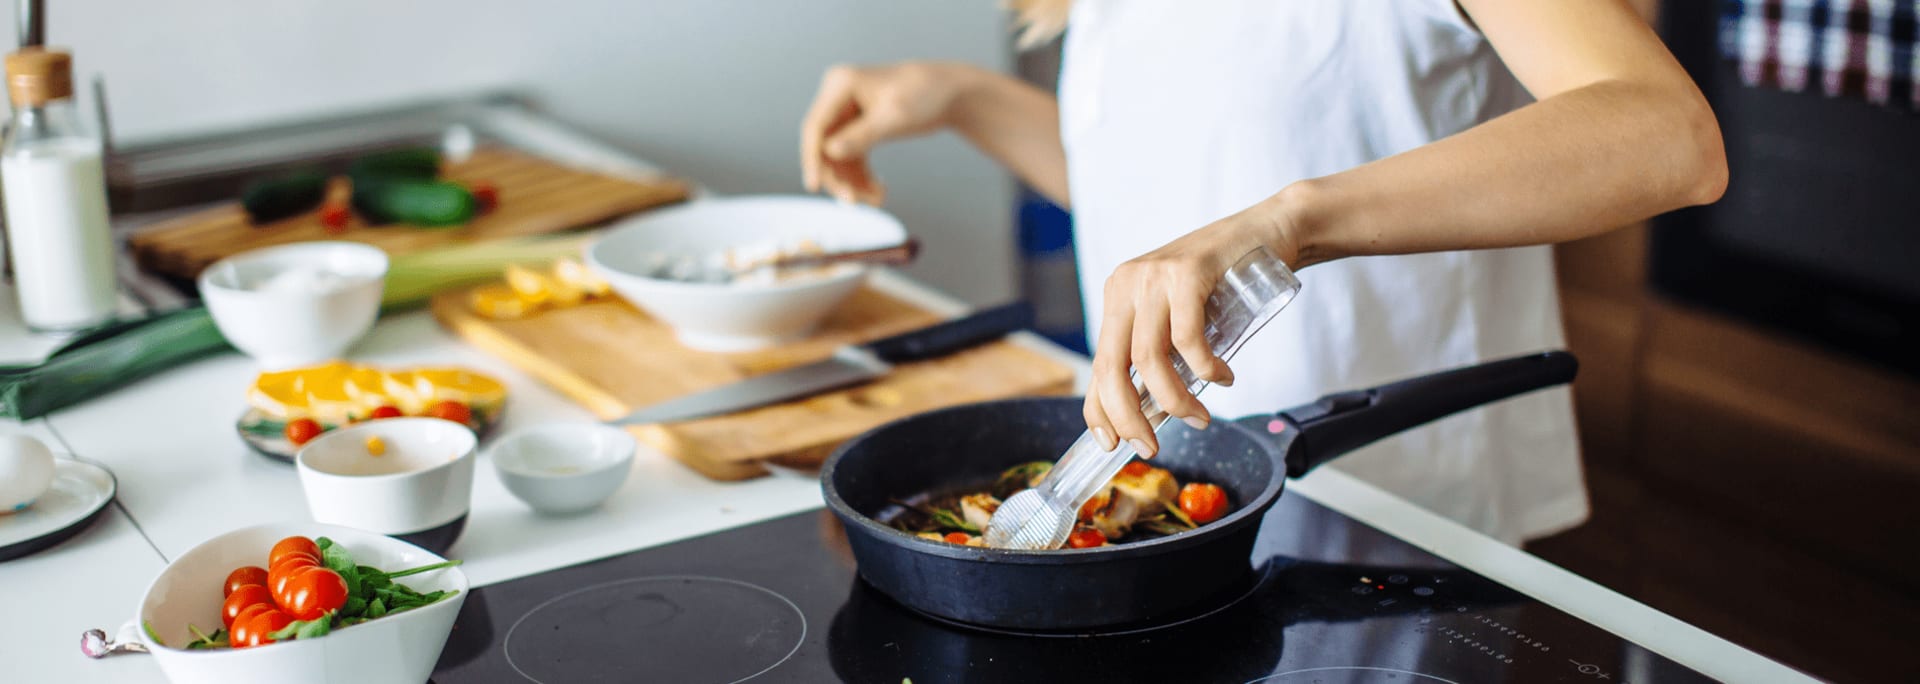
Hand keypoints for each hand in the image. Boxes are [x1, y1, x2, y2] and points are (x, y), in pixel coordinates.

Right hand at [800, 62, 980, 204]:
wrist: (950, 93)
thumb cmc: (925, 95)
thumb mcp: (895, 117)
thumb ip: (862, 136)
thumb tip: (829, 152)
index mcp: (841, 84)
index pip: (816, 126)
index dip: (812, 158)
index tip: (814, 186)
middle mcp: (838, 96)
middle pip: (823, 145)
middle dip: (838, 176)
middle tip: (853, 202)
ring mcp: (847, 112)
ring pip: (837, 157)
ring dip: (852, 182)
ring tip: (876, 200)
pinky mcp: (858, 127)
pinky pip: (852, 158)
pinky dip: (862, 177)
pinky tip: (878, 192)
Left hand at [1083, 198, 1304, 457]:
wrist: (1268, 229)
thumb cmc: (1226, 281)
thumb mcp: (1180, 315)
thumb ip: (1161, 350)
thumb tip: (1149, 411)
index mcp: (1117, 296)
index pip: (1097, 364)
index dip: (1099, 410)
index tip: (1111, 445)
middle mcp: (1127, 284)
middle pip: (1111, 367)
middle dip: (1129, 417)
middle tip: (1150, 447)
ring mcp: (1154, 276)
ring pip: (1148, 359)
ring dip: (1174, 401)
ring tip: (1200, 417)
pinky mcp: (1186, 271)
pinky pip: (1186, 338)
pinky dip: (1205, 369)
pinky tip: (1222, 377)